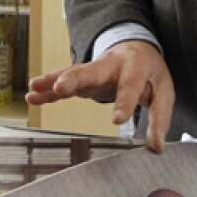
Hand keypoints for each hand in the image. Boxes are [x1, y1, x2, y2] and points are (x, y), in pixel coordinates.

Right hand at [25, 41, 174, 152]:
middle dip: (74, 79)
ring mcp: (93, 70)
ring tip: (35, 88)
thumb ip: (159, 119)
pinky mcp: (81, 77)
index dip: (124, 102)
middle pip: (92, 71)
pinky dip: (48, 89)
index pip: (130, 84)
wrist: (137, 48)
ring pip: (72, 74)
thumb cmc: (150, 74)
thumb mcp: (163, 92)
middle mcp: (110, 64)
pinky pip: (62, 82)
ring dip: (53, 81)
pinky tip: (33, 96)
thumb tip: (155, 148)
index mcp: (136, 66)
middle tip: (60, 87)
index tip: (117, 120)